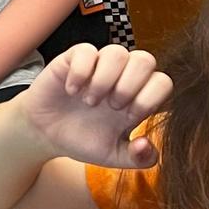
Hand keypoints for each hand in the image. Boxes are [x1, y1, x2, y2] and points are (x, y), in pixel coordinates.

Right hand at [16, 44, 170, 168]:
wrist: (46, 134)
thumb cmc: (83, 140)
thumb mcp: (113, 156)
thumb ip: (138, 158)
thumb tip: (147, 145)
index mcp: (137, 96)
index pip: (162, 82)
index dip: (150, 99)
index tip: (128, 118)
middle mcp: (121, 76)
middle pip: (145, 60)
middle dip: (130, 86)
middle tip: (112, 107)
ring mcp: (98, 65)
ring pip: (117, 52)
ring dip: (105, 80)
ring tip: (90, 101)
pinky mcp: (73, 58)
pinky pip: (86, 51)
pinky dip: (80, 72)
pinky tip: (71, 91)